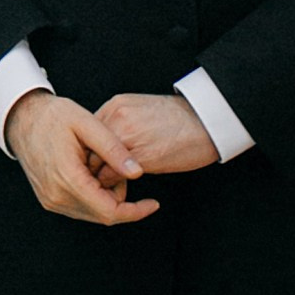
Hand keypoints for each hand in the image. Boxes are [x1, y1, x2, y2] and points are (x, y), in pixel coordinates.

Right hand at [2, 92, 157, 228]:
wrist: (21, 119)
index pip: (109, 211)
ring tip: (103, 166)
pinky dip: (94, 196)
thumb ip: (114, 149)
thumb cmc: (52, 117)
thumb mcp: (87, 123)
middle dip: (120, 196)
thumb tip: (138, 173)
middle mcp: (56, 196)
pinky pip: (81, 208)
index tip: (153, 203)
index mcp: (67, 178)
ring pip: (93, 213)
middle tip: (119, 166)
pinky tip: (92, 173)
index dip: (136, 211)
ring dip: (107, 196)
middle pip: (103, 214)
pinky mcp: (49, 200)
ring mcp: (51, 200)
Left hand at [95, 91, 220, 175]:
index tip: (93, 163)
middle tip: (95, 179)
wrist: (207, 121)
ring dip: (99, 178)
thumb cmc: (180, 118)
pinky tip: (122, 189)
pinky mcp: (139, 158)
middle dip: (90, 165)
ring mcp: (126, 138)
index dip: (89, 151)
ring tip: (108, 186)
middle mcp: (116, 119)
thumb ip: (120, 122)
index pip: (87, 133)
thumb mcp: (143, 110)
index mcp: (116, 106)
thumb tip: (106, 142)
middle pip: (86, 148)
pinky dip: (113, 186)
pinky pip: (112, 177)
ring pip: (95, 165)